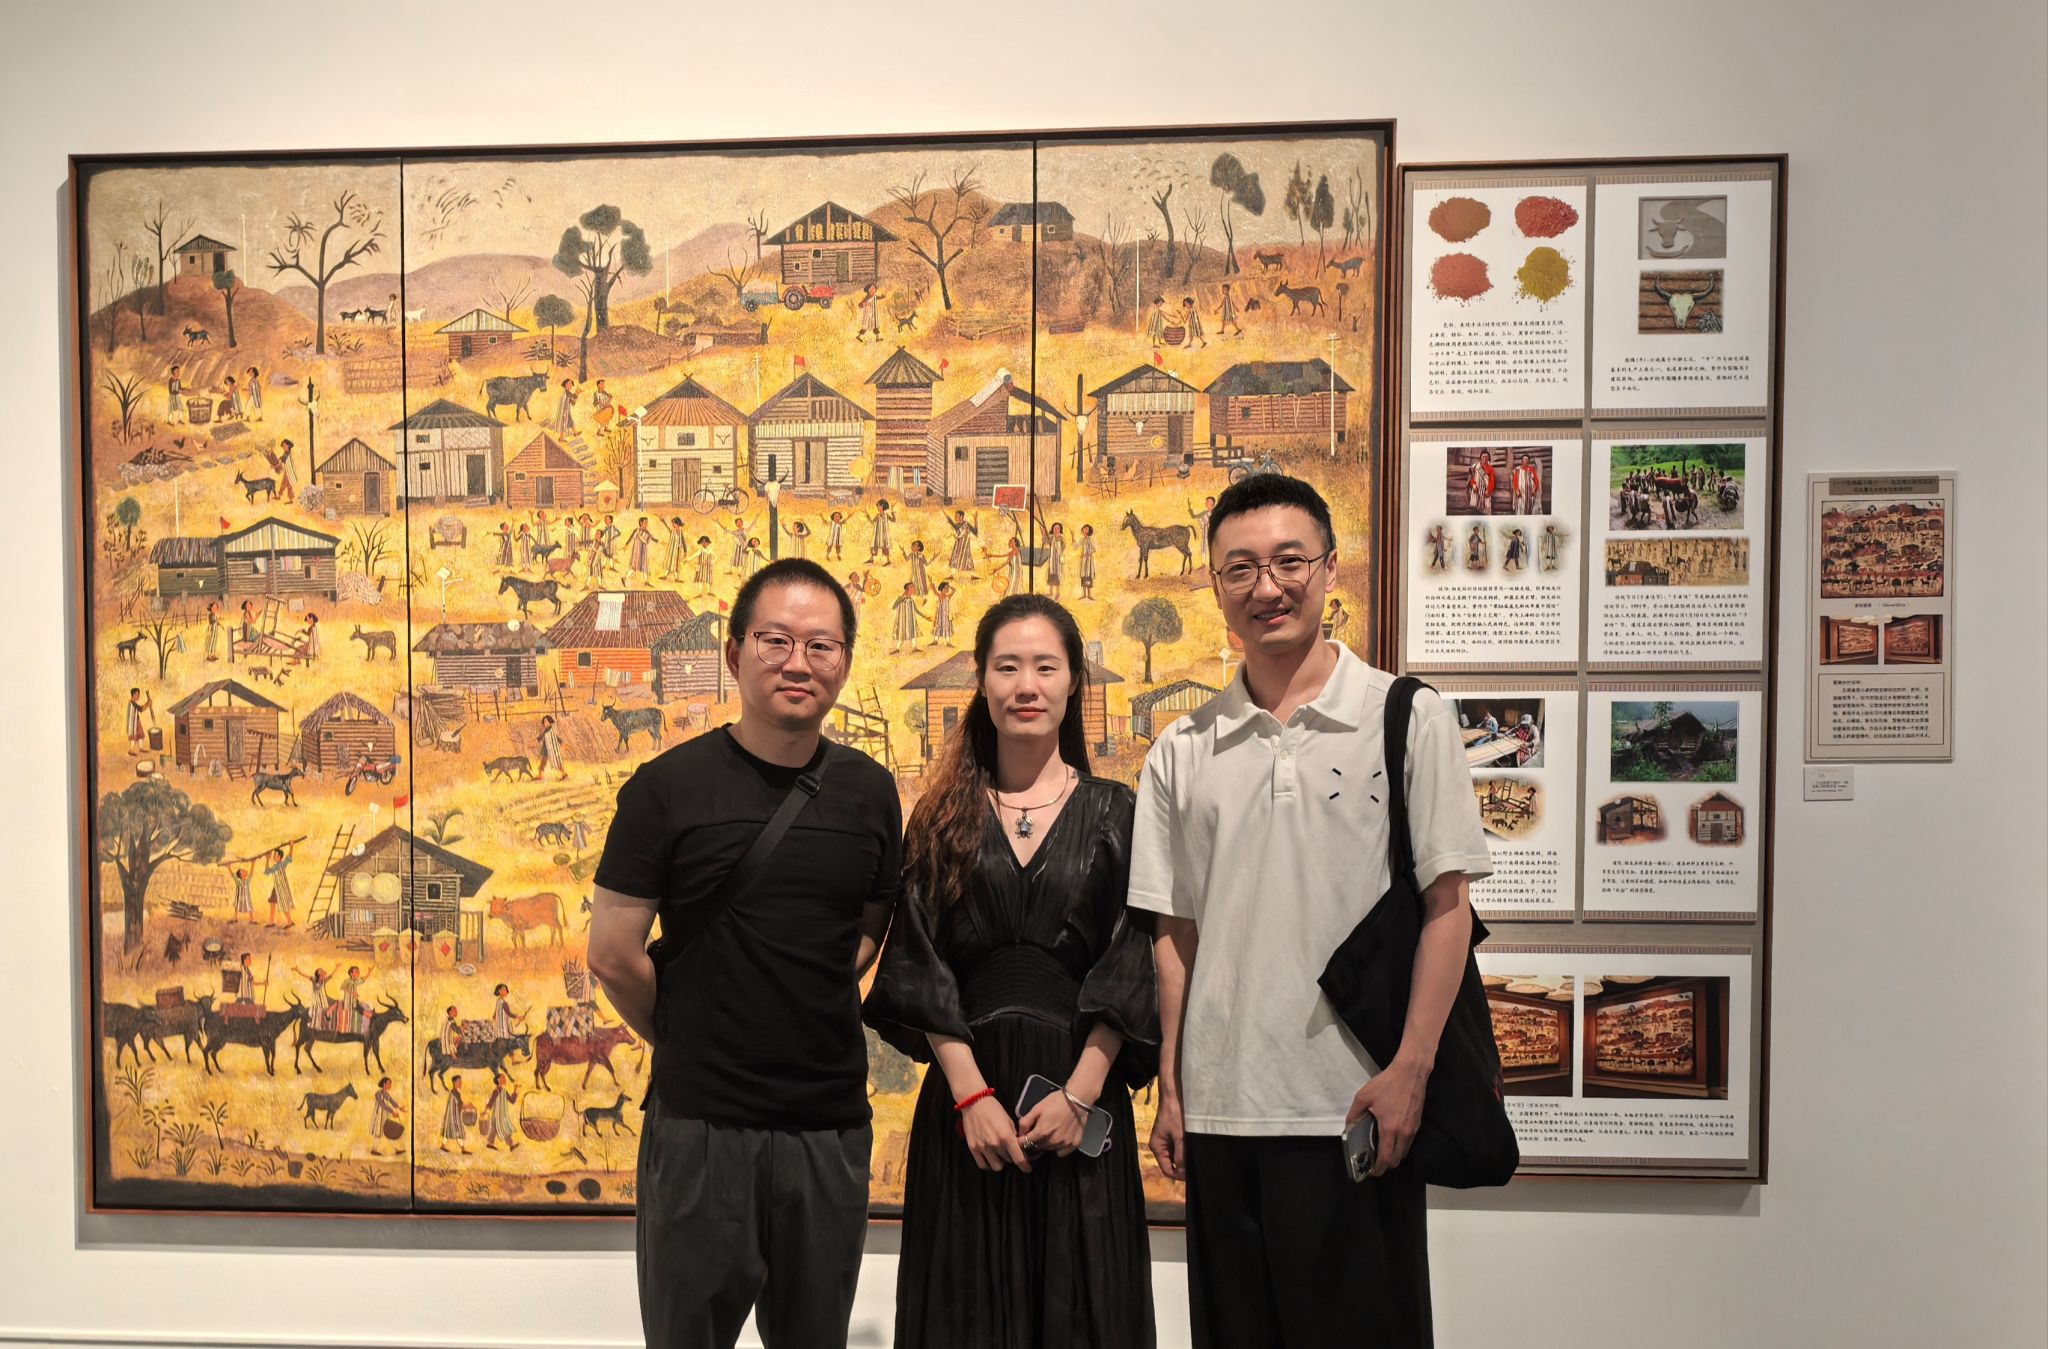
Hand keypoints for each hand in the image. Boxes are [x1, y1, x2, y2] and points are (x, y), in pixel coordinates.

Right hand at [959, 1097, 1031, 1173]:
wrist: (974, 1103)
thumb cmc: (993, 1109)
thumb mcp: (1008, 1121)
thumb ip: (1013, 1136)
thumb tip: (1017, 1147)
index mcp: (1006, 1137)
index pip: (1018, 1158)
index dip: (1024, 1166)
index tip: (1027, 1169)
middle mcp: (995, 1145)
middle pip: (1008, 1161)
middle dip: (1011, 1157)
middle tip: (1009, 1151)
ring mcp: (983, 1148)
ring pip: (996, 1166)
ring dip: (1000, 1162)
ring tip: (999, 1155)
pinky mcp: (973, 1148)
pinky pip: (983, 1165)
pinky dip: (988, 1164)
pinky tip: (990, 1158)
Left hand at [1016, 1089, 1087, 1157]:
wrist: (1077, 1099)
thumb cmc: (1056, 1101)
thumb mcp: (1037, 1108)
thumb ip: (1025, 1122)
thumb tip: (1020, 1134)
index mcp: (1041, 1132)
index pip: (1025, 1144)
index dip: (1021, 1141)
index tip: (1022, 1138)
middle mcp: (1052, 1141)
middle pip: (1037, 1148)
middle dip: (1035, 1142)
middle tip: (1039, 1132)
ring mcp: (1064, 1144)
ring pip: (1049, 1149)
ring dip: (1046, 1144)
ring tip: (1051, 1132)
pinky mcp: (1073, 1145)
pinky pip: (1061, 1152)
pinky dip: (1059, 1148)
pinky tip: (1060, 1137)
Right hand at [1149, 1091, 1186, 1181]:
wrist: (1174, 1098)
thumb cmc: (1175, 1115)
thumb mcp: (1179, 1136)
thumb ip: (1180, 1154)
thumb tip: (1182, 1171)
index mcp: (1157, 1148)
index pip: (1166, 1169)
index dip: (1178, 1175)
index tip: (1190, 1176)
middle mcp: (1160, 1147)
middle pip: (1170, 1164)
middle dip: (1182, 1168)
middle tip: (1195, 1168)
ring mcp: (1165, 1142)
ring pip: (1175, 1158)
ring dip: (1184, 1160)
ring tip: (1195, 1160)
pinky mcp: (1171, 1138)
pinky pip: (1177, 1150)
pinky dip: (1184, 1152)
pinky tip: (1192, 1151)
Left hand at [1345, 1056, 1429, 1177]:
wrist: (1410, 1072)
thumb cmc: (1387, 1083)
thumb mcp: (1364, 1096)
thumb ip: (1354, 1114)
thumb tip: (1349, 1127)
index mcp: (1390, 1128)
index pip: (1386, 1158)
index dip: (1379, 1169)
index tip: (1372, 1171)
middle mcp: (1404, 1133)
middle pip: (1397, 1159)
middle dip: (1387, 1165)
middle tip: (1376, 1162)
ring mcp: (1413, 1129)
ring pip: (1405, 1151)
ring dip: (1395, 1156)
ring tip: (1383, 1151)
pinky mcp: (1418, 1123)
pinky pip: (1409, 1142)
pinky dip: (1401, 1146)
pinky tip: (1392, 1138)